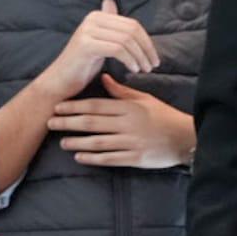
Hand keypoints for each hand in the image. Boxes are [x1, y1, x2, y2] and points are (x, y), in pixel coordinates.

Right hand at [32, 0, 160, 101]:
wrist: (59, 81)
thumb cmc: (82, 64)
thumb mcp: (98, 41)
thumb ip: (108, 25)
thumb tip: (110, 1)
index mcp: (96, 16)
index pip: (132, 24)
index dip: (147, 41)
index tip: (154, 57)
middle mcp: (91, 19)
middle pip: (131, 30)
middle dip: (146, 48)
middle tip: (153, 65)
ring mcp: (88, 31)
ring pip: (126, 40)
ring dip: (140, 57)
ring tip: (144, 70)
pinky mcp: (86, 45)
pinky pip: (118, 49)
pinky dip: (130, 60)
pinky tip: (133, 70)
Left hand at [47, 72, 193, 168]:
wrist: (186, 137)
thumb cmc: (164, 116)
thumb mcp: (145, 99)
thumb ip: (122, 91)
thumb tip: (103, 77)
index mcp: (129, 107)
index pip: (96, 105)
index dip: (74, 106)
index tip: (58, 107)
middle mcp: (128, 124)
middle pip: (92, 123)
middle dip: (68, 123)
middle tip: (50, 123)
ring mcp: (131, 142)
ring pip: (97, 142)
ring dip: (77, 142)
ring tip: (62, 142)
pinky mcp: (136, 158)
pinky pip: (110, 159)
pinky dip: (92, 158)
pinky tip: (79, 157)